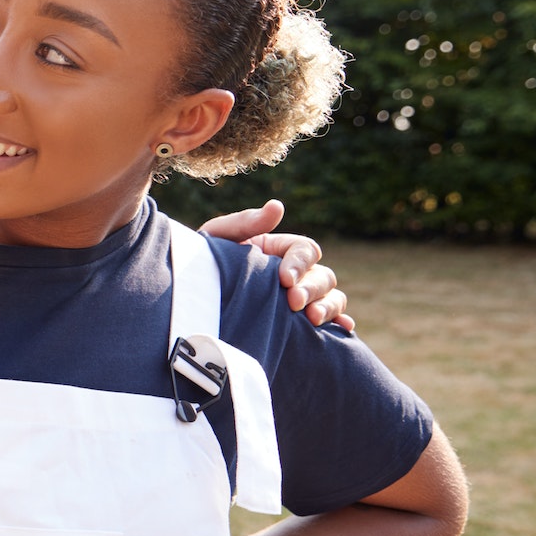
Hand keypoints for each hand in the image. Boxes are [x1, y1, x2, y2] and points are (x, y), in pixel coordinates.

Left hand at [196, 200, 353, 331]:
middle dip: (311, 289)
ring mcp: (300, 299)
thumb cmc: (202, 264)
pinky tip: (343, 329)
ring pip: (331, 297)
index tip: (284, 280)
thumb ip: (246, 222)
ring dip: (328, 306)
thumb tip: (277, 206)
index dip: (299, 263)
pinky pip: (329, 323)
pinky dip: (340, 323)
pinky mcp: (298, 324)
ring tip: (313, 319)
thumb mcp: (217, 239)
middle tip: (294, 303)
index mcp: (279, 249)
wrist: (191, 300)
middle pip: (322, 276)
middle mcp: (295, 273)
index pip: (305, 250)